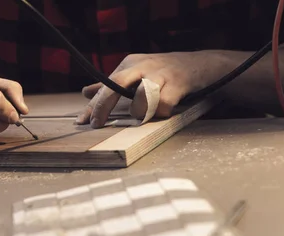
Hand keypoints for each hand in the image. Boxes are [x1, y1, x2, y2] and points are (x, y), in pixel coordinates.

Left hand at [76, 51, 232, 127]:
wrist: (201, 64)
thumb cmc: (163, 73)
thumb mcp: (136, 74)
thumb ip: (112, 85)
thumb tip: (85, 93)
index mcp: (130, 63)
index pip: (106, 84)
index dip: (93, 104)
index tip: (82, 122)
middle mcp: (143, 65)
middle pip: (116, 83)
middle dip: (104, 105)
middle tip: (97, 124)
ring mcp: (161, 73)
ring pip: (142, 96)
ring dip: (140, 111)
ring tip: (145, 113)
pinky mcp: (178, 84)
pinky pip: (163, 105)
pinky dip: (162, 113)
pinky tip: (165, 111)